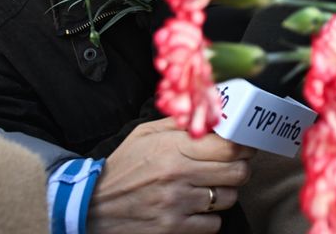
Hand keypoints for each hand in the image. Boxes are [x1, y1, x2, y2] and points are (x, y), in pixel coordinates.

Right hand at [89, 118, 254, 233]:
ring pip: (228, 198)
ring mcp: (177, 204)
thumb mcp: (146, 135)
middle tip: (232, 165)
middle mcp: (178, 175)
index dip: (244, 144)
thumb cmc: (123, 168)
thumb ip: (180, 124)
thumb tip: (212, 113)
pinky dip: (210, 217)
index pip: (229, 146)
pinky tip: (196, 207)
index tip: (244, 144)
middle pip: (237, 172)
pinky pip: (214, 223)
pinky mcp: (174, 228)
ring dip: (224, 192)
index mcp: (173, 148)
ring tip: (209, 186)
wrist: (91, 207)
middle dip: (240, 167)